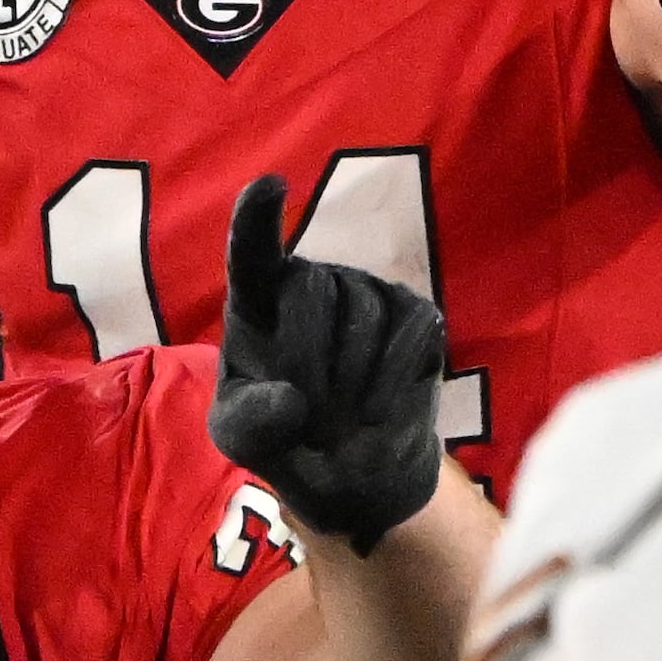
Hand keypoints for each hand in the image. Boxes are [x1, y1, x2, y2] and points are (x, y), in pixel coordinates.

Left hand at [209, 175, 445, 551]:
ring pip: (361, 314)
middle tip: (308, 419)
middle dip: (304, 360)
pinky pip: (409, 331)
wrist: (354, 474)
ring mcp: (368, 291)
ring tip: (338, 422)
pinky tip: (375, 412)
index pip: (253, 253)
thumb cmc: (287, 440)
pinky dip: (389, 379)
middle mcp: (313, 281)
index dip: (257, 220)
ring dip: (347, 382)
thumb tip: (292, 400)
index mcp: (259, 302)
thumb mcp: (245, 441)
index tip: (270, 187)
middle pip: (309, 288)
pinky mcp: (416, 314)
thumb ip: (250, 421)